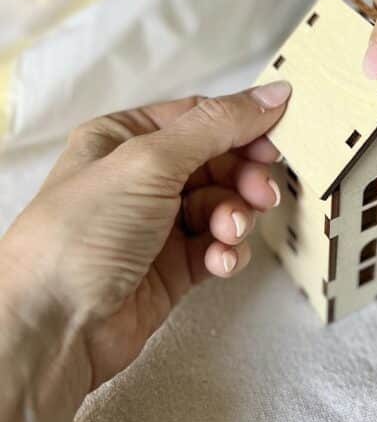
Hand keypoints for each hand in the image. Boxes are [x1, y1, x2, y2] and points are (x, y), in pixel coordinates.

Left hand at [0, 82, 289, 421]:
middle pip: (217, 162)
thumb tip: (274, 93)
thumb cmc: (81, 234)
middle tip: (261, 193)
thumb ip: (217, 126)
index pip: (198, 118)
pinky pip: (217, 247)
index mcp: (123, 139)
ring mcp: (157, 224)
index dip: (240, 126)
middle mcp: (140, 178)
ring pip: (222, 206)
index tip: (277, 139)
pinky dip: (227, 252)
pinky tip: (221, 261)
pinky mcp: (172, 268)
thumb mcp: (149, 161)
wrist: (54, 327)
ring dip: (235, 217)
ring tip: (228, 233)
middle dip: (243, 177)